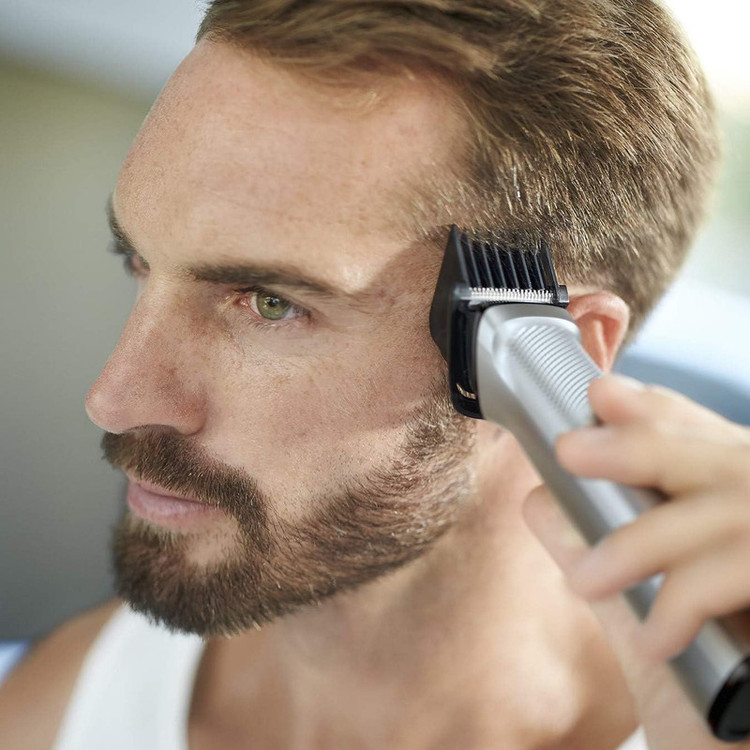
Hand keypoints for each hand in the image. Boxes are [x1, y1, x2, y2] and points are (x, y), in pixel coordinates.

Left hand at [522, 373, 749, 749]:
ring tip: (588, 579)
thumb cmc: (704, 706)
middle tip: (571, 449)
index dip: (659, 413)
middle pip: (726, 460)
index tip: (602, 395)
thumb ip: (600, 552)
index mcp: (739, 518)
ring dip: (650, 539)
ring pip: (733, 512)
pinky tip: (654, 637)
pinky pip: (743, 568)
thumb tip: (540, 498)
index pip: (705, 442)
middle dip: (647, 445)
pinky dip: (694, 599)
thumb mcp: (640, 618)